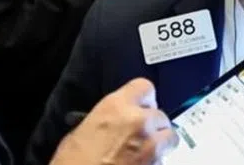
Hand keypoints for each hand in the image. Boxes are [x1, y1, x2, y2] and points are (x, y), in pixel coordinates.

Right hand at [50, 78, 178, 164]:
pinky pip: (164, 158)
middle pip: (160, 113)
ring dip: (160, 141)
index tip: (141, 105)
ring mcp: (151, 145)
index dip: (143, 98)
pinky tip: (140, 164)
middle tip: (138, 134)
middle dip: (151, 123)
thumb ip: (103, 120)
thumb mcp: (80, 132)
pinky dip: (156, 160)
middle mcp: (138, 121)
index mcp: (116, 107)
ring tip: (144, 150)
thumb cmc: (73, 164)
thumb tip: (111, 122)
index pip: (144, 87)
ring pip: (169, 135)